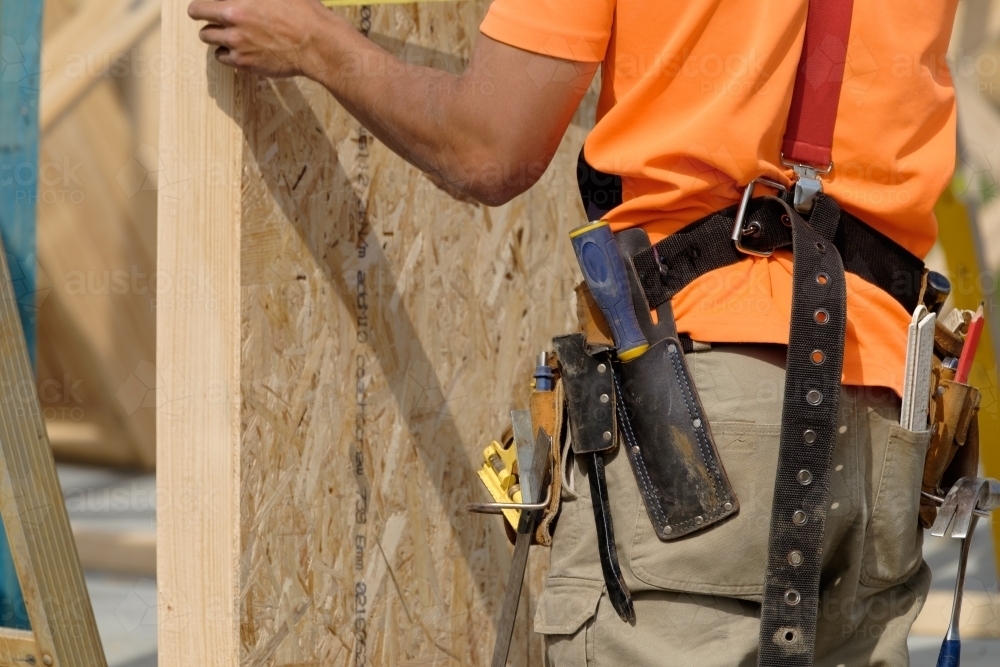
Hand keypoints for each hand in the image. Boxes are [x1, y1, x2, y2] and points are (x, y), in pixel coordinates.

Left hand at [188, 0, 332, 77]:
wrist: (316, 43)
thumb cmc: (302, 14)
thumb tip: (245, 0)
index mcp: (236, 5)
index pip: (200, 7)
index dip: (201, 8)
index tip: (204, 9)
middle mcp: (232, 26)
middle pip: (202, 26)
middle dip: (209, 23)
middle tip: (219, 23)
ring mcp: (237, 47)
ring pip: (211, 43)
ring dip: (217, 38)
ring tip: (231, 35)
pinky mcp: (245, 64)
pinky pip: (224, 59)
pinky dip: (228, 54)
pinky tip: (240, 49)